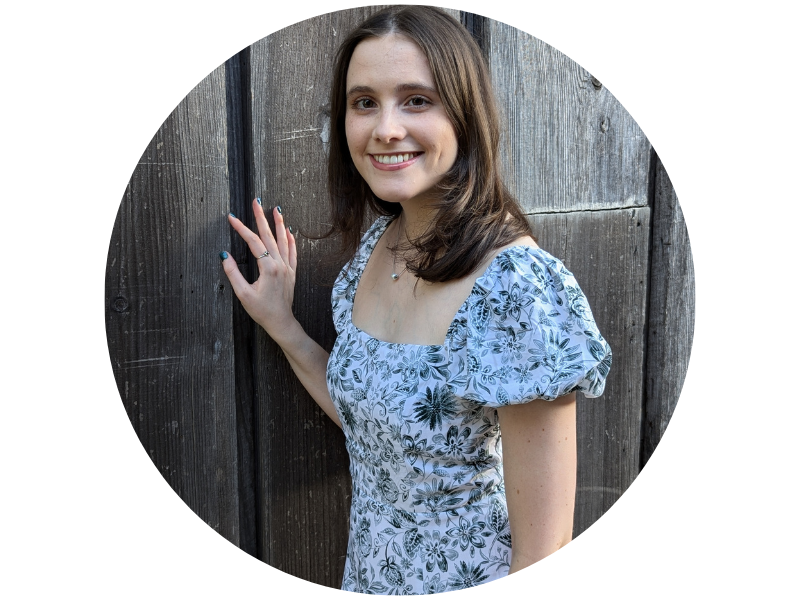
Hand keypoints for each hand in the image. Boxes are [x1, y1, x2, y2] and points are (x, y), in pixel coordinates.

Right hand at [220, 199, 298, 342]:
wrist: (281, 322)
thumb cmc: (261, 311)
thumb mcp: (243, 294)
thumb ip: (233, 273)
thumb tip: (224, 255)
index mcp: (268, 268)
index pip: (253, 242)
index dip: (241, 228)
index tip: (231, 217)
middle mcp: (280, 264)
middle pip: (269, 235)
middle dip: (261, 217)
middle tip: (256, 201)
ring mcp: (287, 267)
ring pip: (284, 240)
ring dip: (279, 224)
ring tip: (276, 209)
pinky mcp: (291, 272)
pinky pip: (292, 251)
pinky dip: (290, 239)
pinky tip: (289, 231)